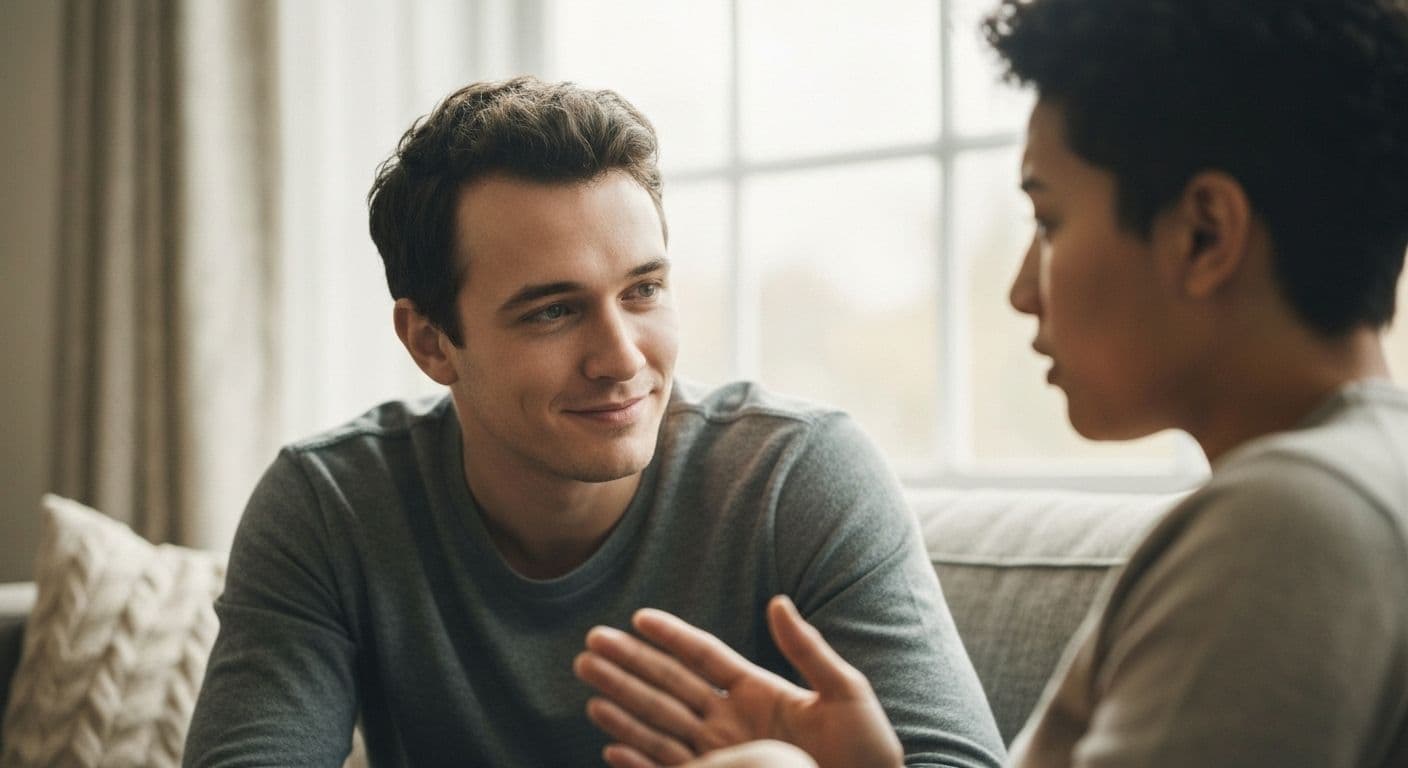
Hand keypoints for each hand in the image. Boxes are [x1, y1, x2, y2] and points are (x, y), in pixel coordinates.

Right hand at [573, 595, 901, 767]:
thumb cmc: (868, 751)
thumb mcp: (845, 692)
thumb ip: (807, 649)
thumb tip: (777, 601)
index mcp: (760, 691)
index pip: (704, 657)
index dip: (672, 636)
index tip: (638, 616)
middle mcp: (733, 722)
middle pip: (669, 686)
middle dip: (629, 665)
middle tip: (590, 643)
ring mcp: (724, 757)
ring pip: (659, 725)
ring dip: (623, 705)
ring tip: (589, 685)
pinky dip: (637, 761)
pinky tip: (610, 746)